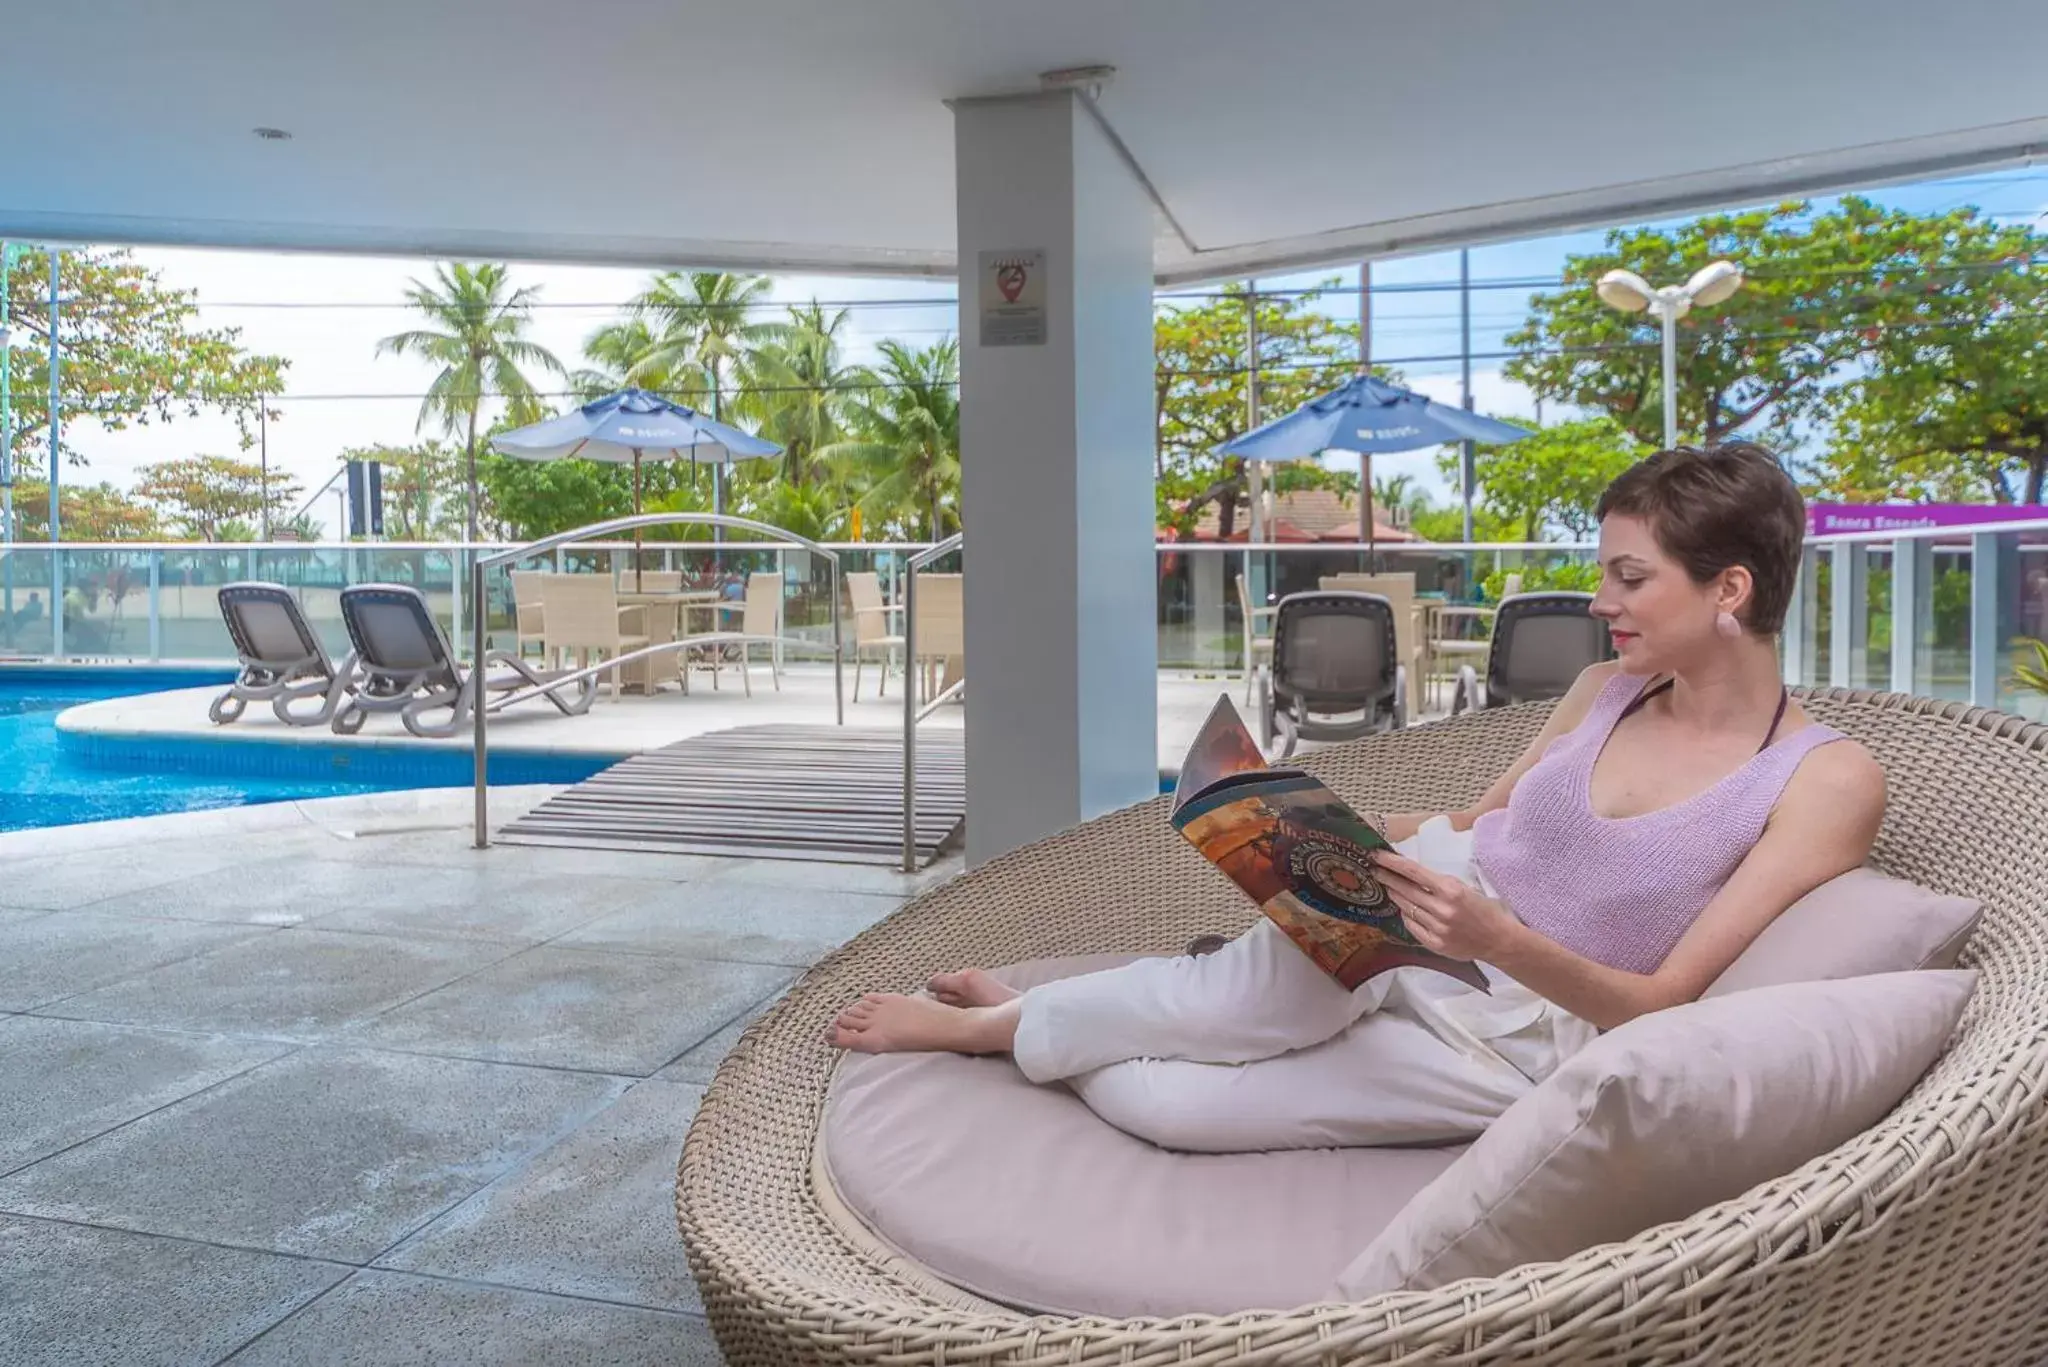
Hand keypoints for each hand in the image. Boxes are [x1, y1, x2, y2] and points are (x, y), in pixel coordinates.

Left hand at [1371, 849, 1519, 962]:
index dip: (1392, 863)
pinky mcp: (1436, 944)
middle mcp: (1442, 909)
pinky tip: (1404, 910)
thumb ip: (1439, 883)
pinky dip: (1406, 916)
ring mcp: (1438, 928)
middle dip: (1388, 878)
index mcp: (1451, 890)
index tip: (1377, 856)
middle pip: (1405, 890)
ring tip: (1389, 887)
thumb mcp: (1466, 887)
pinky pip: (1412, 927)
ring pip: (1406, 908)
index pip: (1413, 872)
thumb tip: (1413, 875)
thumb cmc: (1485, 910)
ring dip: (1396, 896)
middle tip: (1376, 871)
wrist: (1500, 940)